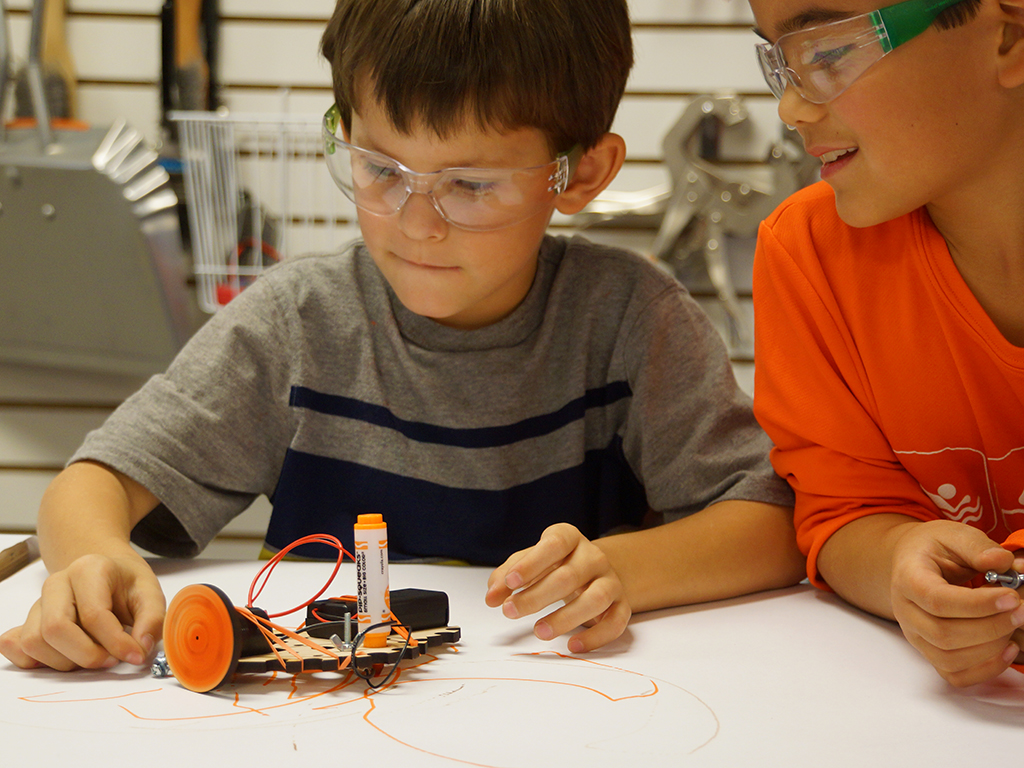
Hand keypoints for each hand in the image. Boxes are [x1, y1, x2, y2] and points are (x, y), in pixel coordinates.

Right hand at [0, 552, 164, 670]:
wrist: (104, 572)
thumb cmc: (126, 582)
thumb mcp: (150, 591)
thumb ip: (153, 619)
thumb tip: (142, 647)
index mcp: (89, 569)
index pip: (93, 614)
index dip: (116, 643)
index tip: (135, 656)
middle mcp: (57, 583)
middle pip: (55, 629)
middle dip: (86, 655)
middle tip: (110, 660)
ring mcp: (38, 602)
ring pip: (34, 642)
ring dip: (65, 661)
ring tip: (93, 656)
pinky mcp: (28, 620)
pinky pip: (16, 646)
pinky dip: (36, 660)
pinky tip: (65, 657)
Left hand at [485, 523, 629, 651]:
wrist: (594, 571)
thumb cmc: (556, 566)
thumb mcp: (529, 563)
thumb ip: (507, 577)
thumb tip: (492, 596)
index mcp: (570, 539)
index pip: (554, 544)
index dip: (532, 563)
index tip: (511, 582)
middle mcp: (594, 557)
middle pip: (568, 576)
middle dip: (536, 596)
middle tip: (510, 611)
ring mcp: (610, 581)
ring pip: (595, 599)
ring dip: (565, 618)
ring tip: (539, 631)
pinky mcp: (621, 605)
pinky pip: (615, 622)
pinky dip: (595, 637)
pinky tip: (573, 645)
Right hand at [889, 520, 1023, 686]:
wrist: (912, 562)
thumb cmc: (933, 548)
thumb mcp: (952, 534)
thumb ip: (976, 546)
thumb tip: (1000, 563)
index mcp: (907, 578)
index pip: (936, 600)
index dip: (976, 605)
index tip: (1011, 597)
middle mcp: (906, 612)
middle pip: (944, 634)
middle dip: (991, 627)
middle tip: (1021, 610)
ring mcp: (916, 636)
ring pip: (950, 658)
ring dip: (991, 647)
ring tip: (1013, 623)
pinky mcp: (930, 652)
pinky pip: (955, 674)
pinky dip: (986, 669)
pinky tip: (1007, 647)